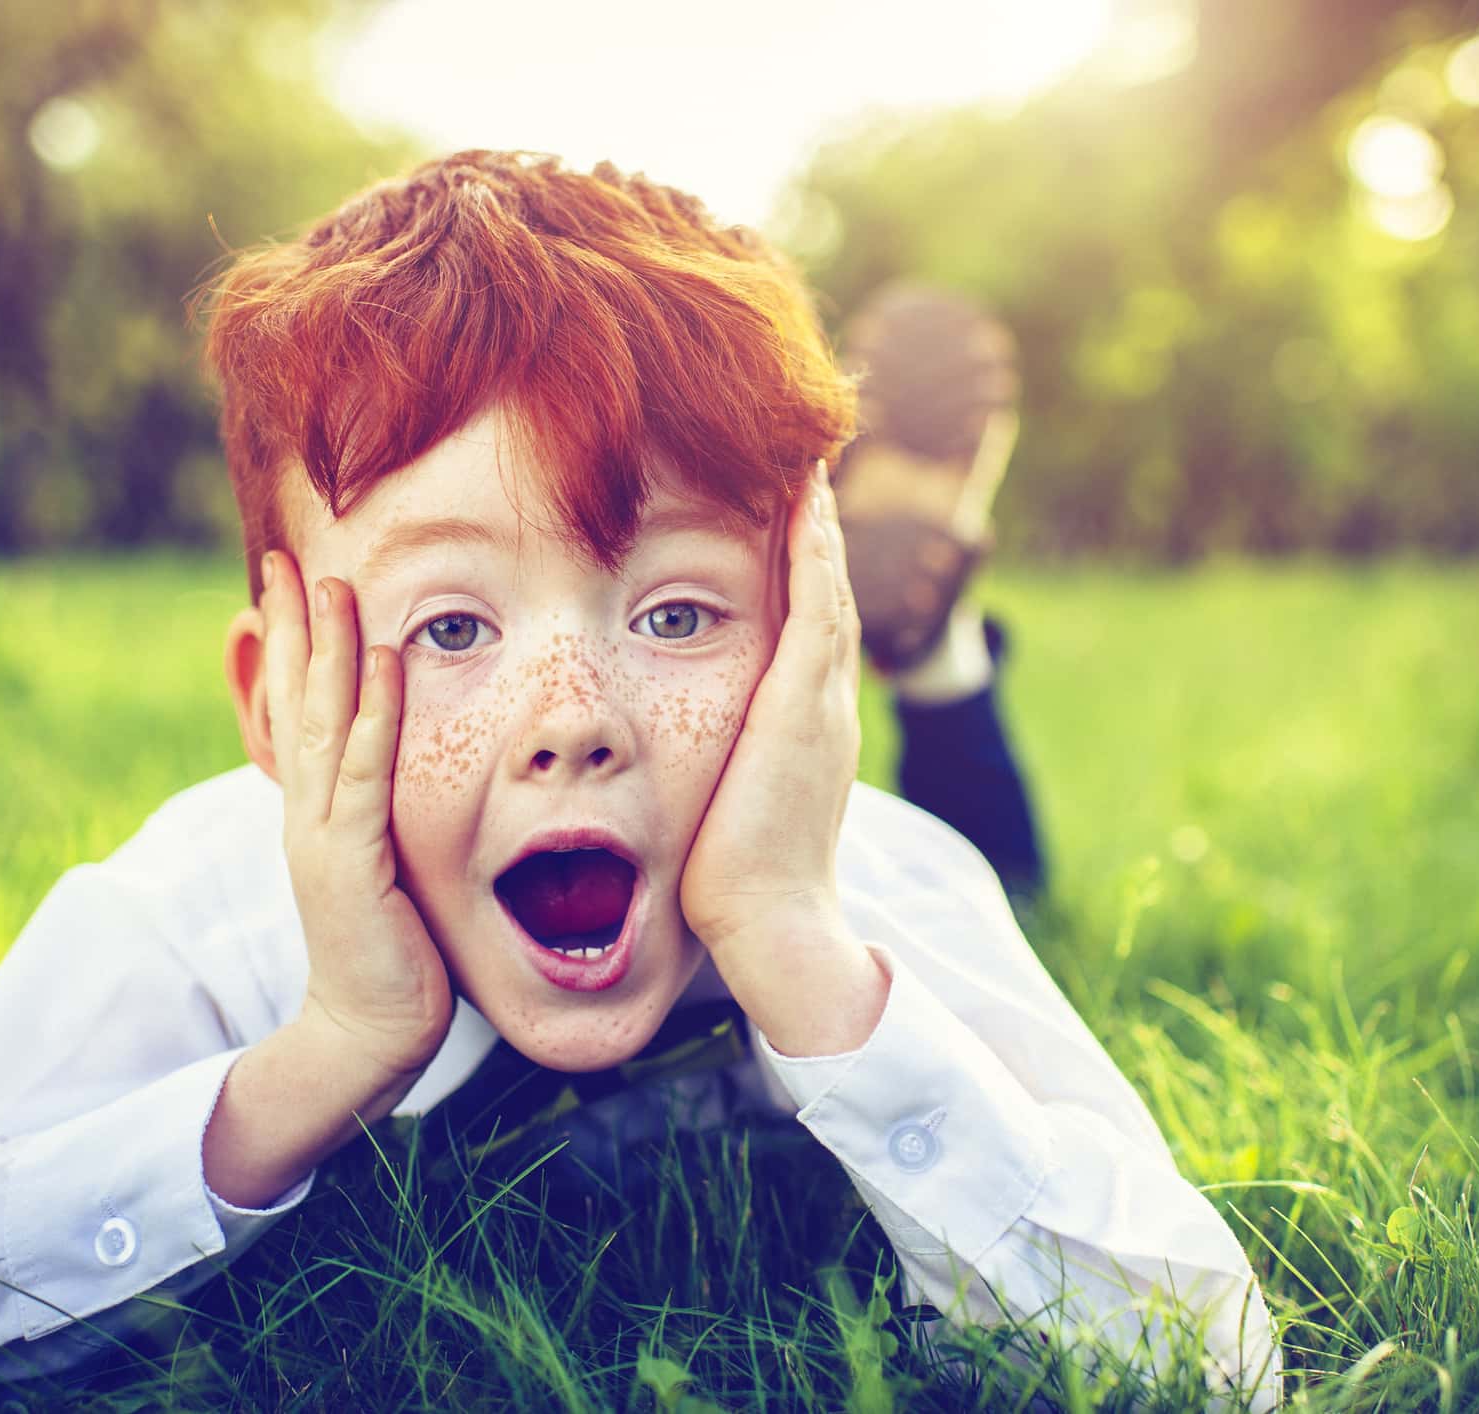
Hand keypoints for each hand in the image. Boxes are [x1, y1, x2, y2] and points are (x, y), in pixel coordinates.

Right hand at [260, 550, 452, 1082]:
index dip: (289, 646)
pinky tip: (383, 662)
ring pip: (323, 726)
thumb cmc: (392, 951)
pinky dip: (376, 714)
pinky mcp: (351, 862)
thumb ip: (377, 816)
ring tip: (332, 586)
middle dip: (291, 628)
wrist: (370, 1031)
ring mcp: (322, 836)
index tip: (287, 584)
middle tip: (287, 562)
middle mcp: (307, 813)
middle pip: (295, 704)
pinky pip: (365, 774)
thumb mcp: (381, 865)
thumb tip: (394, 772)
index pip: (297, 712)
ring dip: (327, 652)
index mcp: (313, 812)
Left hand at [680, 464, 888, 1054]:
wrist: (769, 927)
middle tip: (802, 457)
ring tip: (804, 453)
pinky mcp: (807, 700)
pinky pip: (816, 600)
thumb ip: (702, 768)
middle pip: (822, 589)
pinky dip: (814, 545)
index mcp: (801, 723)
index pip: (800, 622)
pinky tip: (804, 493)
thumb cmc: (729, 884)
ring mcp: (821, 698)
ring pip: (824, 583)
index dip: (794, 565)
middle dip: (812, 525)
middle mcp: (821, 701)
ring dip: (815, 517)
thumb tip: (654, 763)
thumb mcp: (715, 805)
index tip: (776, 509)